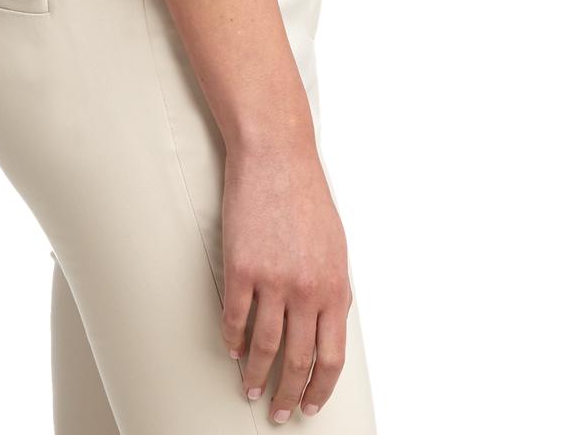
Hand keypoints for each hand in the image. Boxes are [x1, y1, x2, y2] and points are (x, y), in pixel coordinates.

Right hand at [219, 136, 351, 420]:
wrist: (277, 157)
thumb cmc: (306, 197)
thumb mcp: (335, 247)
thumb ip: (332, 289)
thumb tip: (325, 327)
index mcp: (336, 287)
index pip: (331, 358)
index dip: (320, 388)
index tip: (310, 406)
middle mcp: (307, 290)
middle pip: (298, 361)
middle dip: (288, 395)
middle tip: (279, 413)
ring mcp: (273, 280)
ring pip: (264, 348)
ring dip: (256, 376)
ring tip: (250, 389)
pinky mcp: (241, 267)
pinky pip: (234, 318)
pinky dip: (231, 340)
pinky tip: (232, 350)